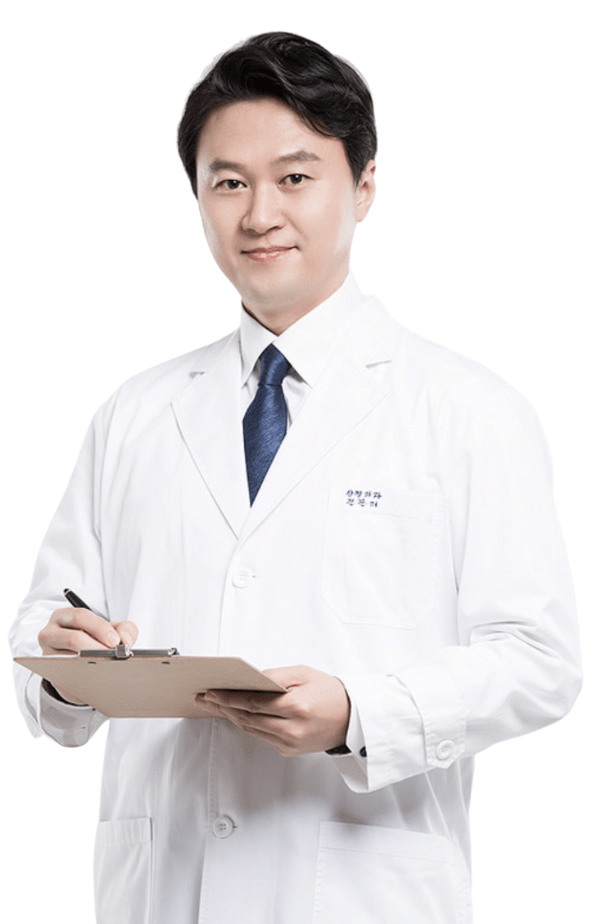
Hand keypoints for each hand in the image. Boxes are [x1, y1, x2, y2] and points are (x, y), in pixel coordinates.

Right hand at [38, 607, 138, 704]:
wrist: (80, 661)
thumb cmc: (94, 639)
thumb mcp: (110, 629)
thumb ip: (124, 629)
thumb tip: (125, 641)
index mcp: (64, 616)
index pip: (81, 617)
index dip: (100, 628)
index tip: (115, 641)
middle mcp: (50, 633)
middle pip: (73, 638)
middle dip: (97, 648)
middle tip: (113, 656)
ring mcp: (47, 654)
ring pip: (67, 659)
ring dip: (90, 664)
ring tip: (108, 667)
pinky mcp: (50, 673)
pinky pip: (65, 676)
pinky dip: (84, 677)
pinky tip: (98, 679)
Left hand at [195, 665, 349, 755]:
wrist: (352, 718)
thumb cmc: (329, 691)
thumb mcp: (303, 674)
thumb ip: (275, 677)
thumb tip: (249, 680)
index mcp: (297, 707)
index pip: (253, 703)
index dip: (229, 698)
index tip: (212, 692)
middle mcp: (292, 729)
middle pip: (247, 719)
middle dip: (223, 708)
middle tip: (205, 698)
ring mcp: (290, 744)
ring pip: (251, 729)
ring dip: (231, 717)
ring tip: (215, 705)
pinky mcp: (288, 751)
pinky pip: (262, 735)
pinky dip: (248, 724)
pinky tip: (237, 715)